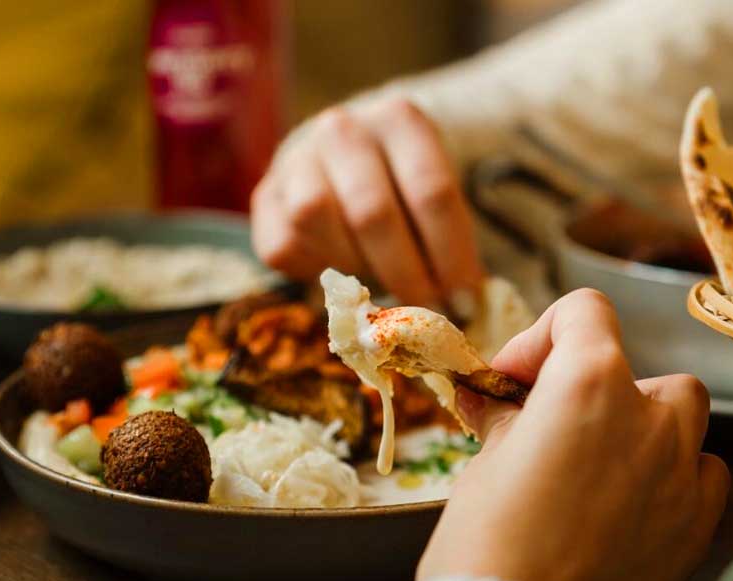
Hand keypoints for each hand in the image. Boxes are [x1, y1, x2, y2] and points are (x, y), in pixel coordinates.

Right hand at [250, 97, 483, 309]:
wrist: (346, 156)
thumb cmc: (403, 184)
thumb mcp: (433, 194)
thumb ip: (449, 239)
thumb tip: (469, 306)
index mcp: (398, 119)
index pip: (430, 191)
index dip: (450, 253)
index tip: (465, 298)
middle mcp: (341, 129)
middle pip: (372, 211)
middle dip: (405, 272)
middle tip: (425, 310)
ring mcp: (295, 159)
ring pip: (317, 219)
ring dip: (354, 267)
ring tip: (380, 284)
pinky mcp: (264, 196)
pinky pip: (284, 246)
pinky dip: (315, 272)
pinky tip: (341, 274)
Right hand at [417, 289, 729, 580]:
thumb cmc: (490, 544)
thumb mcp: (486, 463)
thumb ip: (503, 418)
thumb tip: (493, 400)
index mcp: (588, 384)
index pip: (585, 312)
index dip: (542, 336)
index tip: (518, 375)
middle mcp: (647, 417)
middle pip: (635, 365)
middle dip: (593, 384)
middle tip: (551, 420)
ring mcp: (680, 471)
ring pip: (683, 412)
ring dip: (643, 420)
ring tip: (601, 453)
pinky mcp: (695, 523)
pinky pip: (704, 472)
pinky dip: (675, 472)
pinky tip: (636, 496)